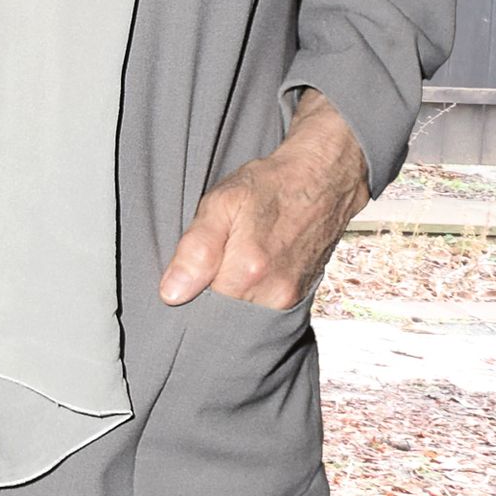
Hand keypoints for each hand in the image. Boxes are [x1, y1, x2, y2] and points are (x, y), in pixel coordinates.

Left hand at [158, 99, 366, 309]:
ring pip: (242, 314)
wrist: (323, 179)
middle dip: (207, 297)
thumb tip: (172, 293)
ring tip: (230, 261)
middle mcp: (274, 293)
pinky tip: (247, 269)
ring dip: (229, 295)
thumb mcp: (221, 204)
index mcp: (249, 271)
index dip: (186, 292)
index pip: (199, 308)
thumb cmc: (270, 186)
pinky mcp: (301, 296)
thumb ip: (196, 250)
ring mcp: (292, 298)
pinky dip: (249, 295)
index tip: (188, 271)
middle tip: (209, 261)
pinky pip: (263, 309)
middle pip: (222, 315)